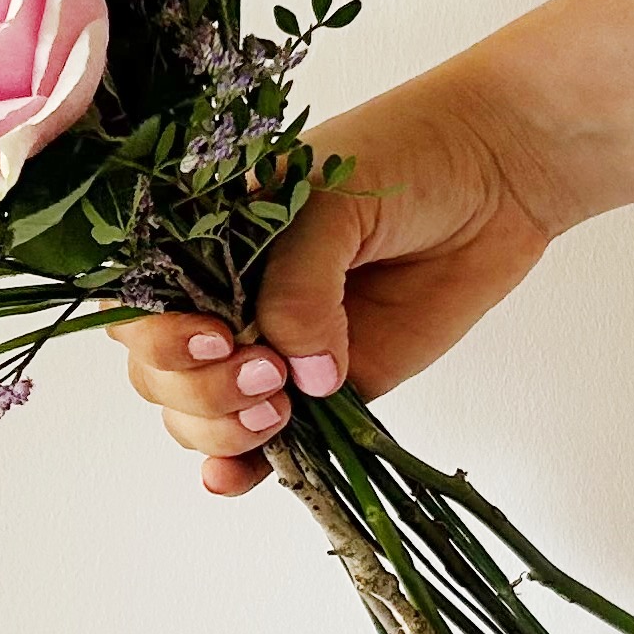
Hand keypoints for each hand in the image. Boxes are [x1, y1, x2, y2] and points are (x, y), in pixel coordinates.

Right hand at [114, 64, 558, 495]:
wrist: (497, 171)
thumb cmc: (405, 155)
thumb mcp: (329, 202)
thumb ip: (299, 285)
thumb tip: (301, 375)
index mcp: (201, 235)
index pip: (136, 301)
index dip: (156, 334)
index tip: (213, 338)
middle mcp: (223, 293)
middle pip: (158, 371)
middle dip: (198, 389)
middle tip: (269, 374)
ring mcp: (271, 344)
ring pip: (198, 413)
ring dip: (220, 429)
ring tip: (280, 412)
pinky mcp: (325, 386)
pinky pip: (267, 441)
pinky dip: (243, 468)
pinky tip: (237, 478)